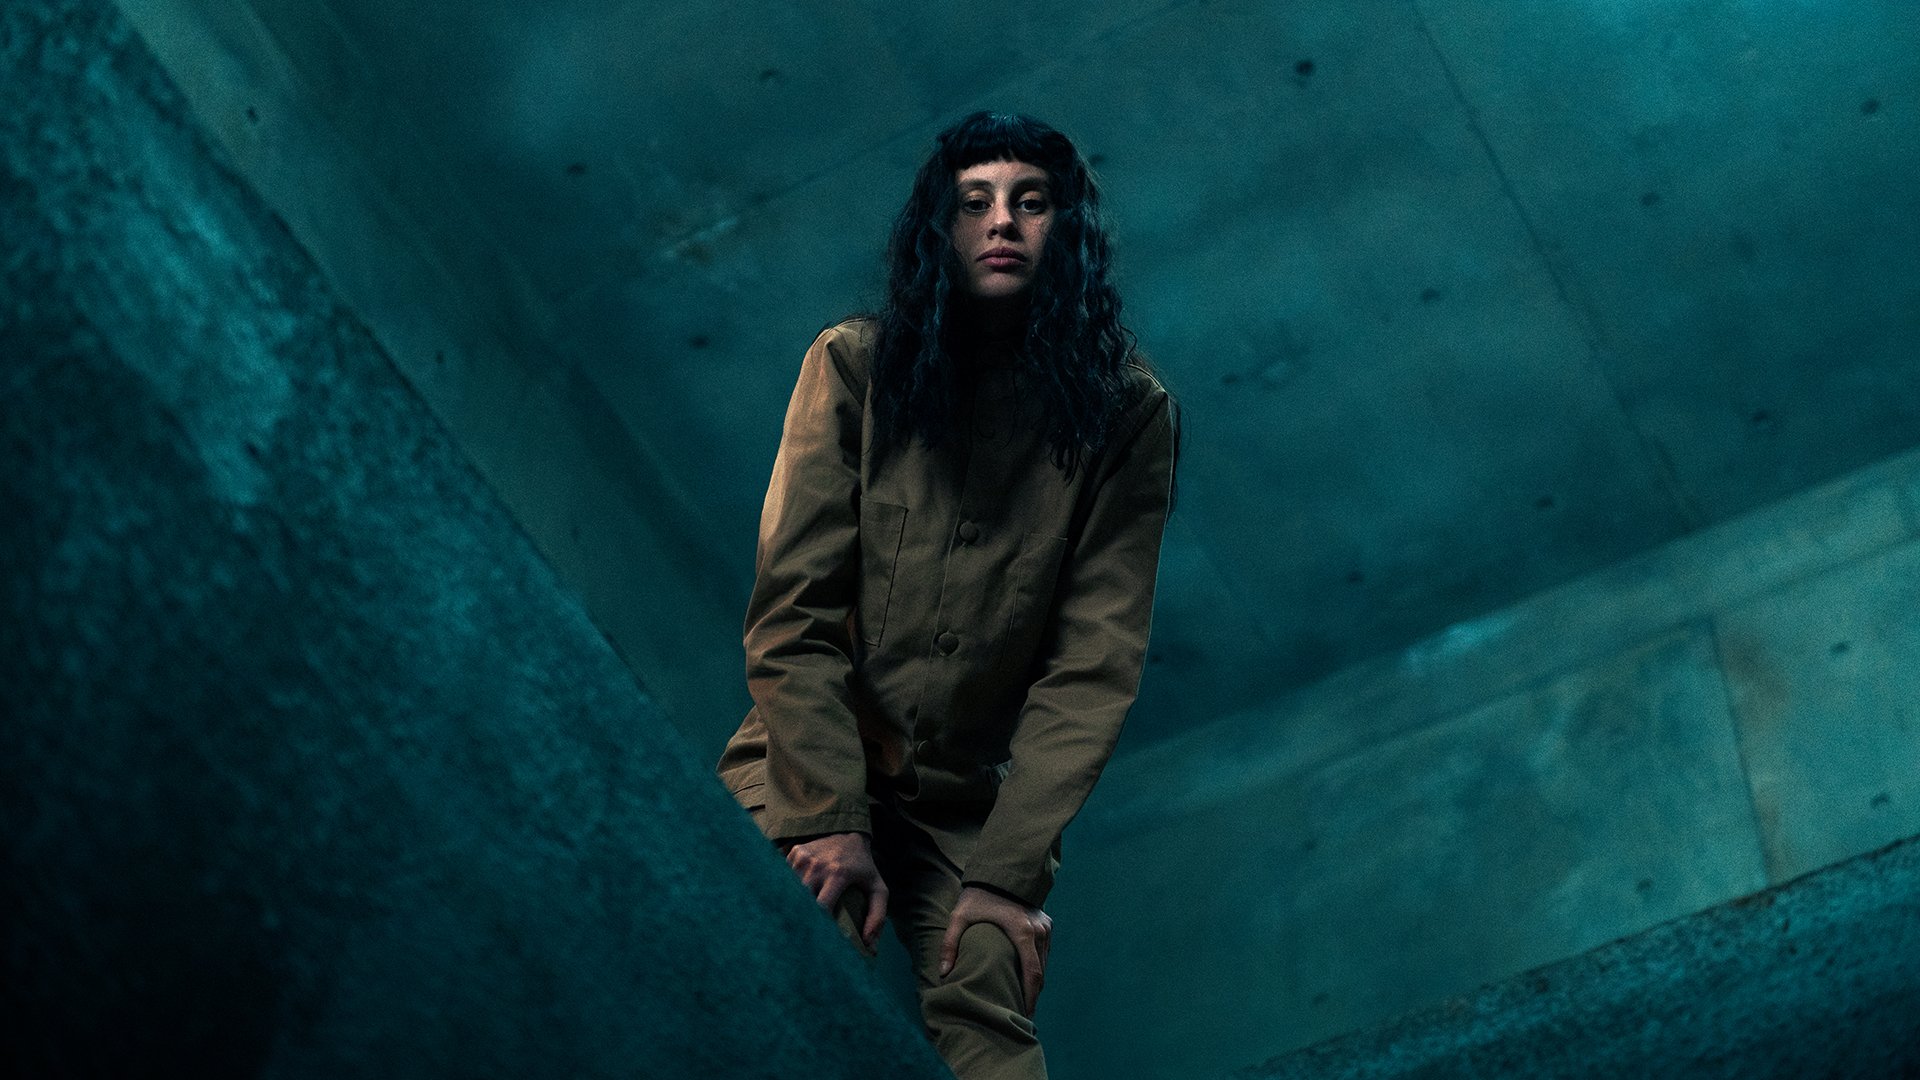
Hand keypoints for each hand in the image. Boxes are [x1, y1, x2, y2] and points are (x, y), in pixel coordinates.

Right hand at [780, 831, 888, 947]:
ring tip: (796, 918)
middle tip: (802, 933)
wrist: (849, 832)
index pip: (820, 908)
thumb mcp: (878, 889)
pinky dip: (788, 889)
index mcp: (839, 874)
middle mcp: (818, 865)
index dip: (818, 925)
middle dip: (801, 917)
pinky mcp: (794, 853)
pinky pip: (785, 878)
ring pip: (790, 890)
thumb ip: (877, 917)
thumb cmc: (863, 867)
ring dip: (793, 904)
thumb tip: (869, 946)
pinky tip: (793, 896)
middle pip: (801, 900)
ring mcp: (803, 858)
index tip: (818, 938)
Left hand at [939, 885, 1051, 1015]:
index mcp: (1022, 932)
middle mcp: (1039, 931)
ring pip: (1044, 964)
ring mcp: (1045, 927)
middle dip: (1033, 996)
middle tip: (1022, 1014)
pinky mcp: (1046, 923)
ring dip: (1035, 983)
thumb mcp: (960, 917)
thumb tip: (944, 973)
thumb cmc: (978, 895)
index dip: (1029, 998)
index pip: (1032, 974)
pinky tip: (1026, 979)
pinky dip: (1038, 967)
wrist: (1001, 869)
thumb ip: (951, 944)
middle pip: (1041, 973)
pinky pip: (1044, 952)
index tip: (1023, 1014)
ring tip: (1023, 1001)